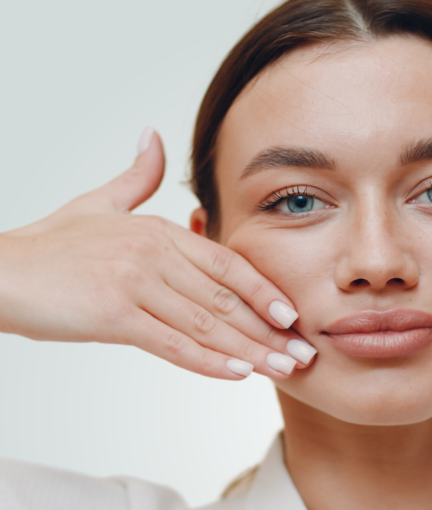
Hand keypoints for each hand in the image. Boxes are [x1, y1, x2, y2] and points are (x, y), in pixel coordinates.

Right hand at [0, 130, 315, 379]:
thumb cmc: (50, 246)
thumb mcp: (97, 203)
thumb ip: (134, 178)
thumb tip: (153, 134)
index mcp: (158, 230)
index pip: (226, 265)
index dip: (265, 292)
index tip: (294, 318)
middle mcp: (153, 252)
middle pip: (226, 299)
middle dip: (269, 331)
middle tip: (303, 355)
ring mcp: (135, 282)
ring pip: (206, 324)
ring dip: (250, 352)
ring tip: (282, 372)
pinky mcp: (114, 314)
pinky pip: (172, 344)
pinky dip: (208, 362)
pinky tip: (237, 376)